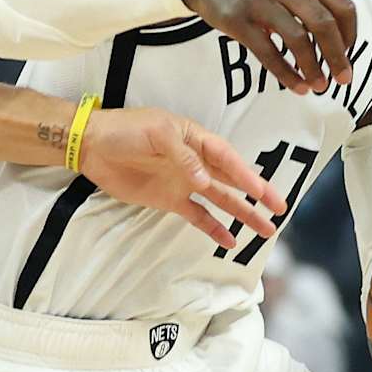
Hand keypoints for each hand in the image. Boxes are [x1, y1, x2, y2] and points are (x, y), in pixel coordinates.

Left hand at [79, 108, 287, 248]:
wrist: (92, 146)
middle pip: (232, 179)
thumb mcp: (156, 133)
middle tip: (280, 210)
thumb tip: (204, 180)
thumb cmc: (125, 130)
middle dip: (257, 194)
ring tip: (266, 230)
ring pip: (221, 199)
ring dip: (242, 214)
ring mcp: (183, 181)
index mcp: (195, 138)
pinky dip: (213, 227)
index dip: (247, 175)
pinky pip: (197, 215)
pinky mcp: (168, 199)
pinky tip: (229, 241)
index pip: (227, 158)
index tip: (263, 192)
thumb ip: (182, 156)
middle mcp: (194, 161)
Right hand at [172, 0, 371, 93]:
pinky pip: (267, 51)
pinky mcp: (238, 20)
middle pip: (323, 24)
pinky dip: (285, 73)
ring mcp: (260, 2)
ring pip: (296, 39)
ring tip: (319, 85)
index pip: (342, 6)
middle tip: (344, 79)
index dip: (351, 34)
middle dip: (338, 56)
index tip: (349, 53)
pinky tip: (296, 86)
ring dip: (313, 67)